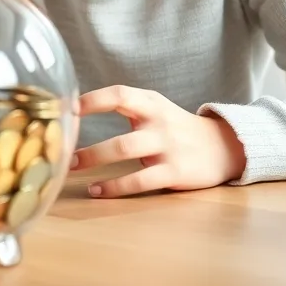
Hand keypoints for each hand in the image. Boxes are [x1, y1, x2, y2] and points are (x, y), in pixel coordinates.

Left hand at [72, 85, 246, 197]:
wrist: (223, 146)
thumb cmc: (175, 126)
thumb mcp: (154, 107)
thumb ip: (125, 105)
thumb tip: (77, 110)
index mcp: (149, 102)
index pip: (118, 94)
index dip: (92, 100)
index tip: (67, 108)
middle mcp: (158, 123)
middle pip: (119, 135)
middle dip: (88, 147)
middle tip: (62, 151)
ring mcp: (167, 148)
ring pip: (126, 154)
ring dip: (95, 161)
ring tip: (72, 168)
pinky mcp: (174, 172)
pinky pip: (140, 181)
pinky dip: (115, 187)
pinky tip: (97, 190)